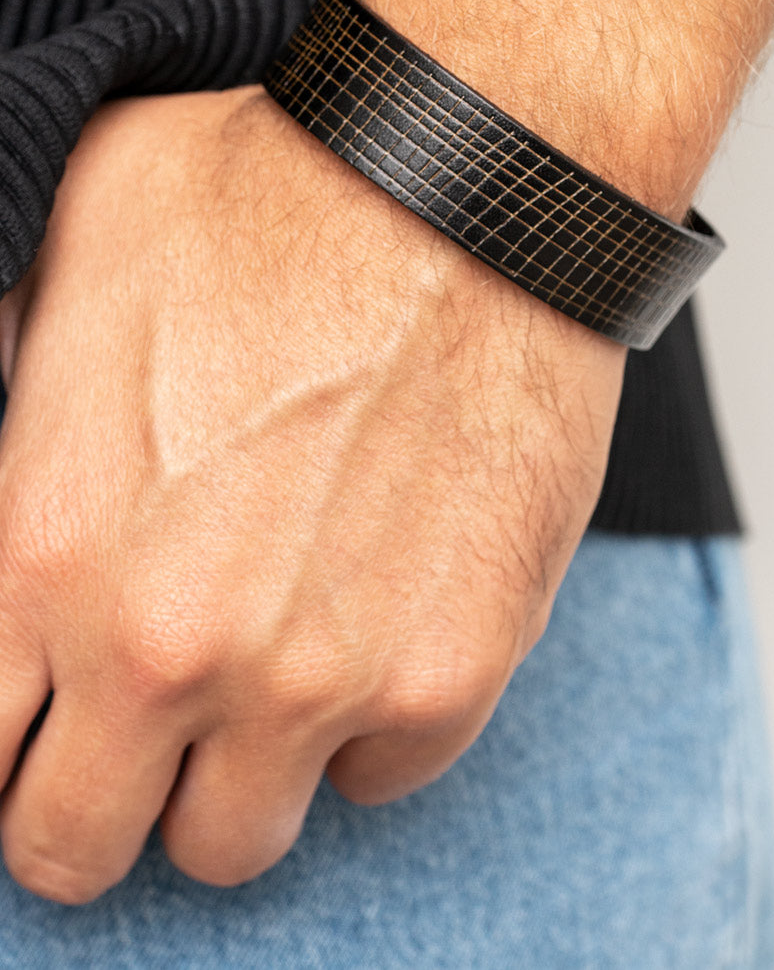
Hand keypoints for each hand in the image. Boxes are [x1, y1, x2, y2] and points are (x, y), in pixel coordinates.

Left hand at [0, 86, 626, 902]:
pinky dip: (366, 723)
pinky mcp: (452, 670)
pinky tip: (371, 621)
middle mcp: (170, 646)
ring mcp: (319, 677)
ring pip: (233, 842)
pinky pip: (381, 777)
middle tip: (141, 719)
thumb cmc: (275, 196)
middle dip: (97, 791)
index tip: (45, 716)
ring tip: (264, 666)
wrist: (469, 185)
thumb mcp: (69, 251)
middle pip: (81, 847)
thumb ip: (1, 372)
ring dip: (234, 769)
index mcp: (49, 550)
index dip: (4, 744)